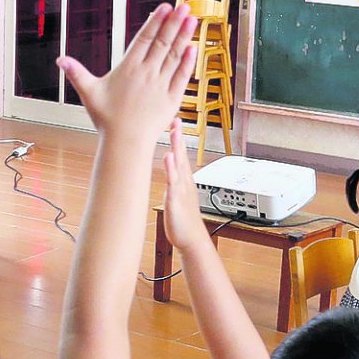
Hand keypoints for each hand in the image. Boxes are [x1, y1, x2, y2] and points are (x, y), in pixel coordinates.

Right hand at [59, 2, 195, 139]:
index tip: (165, 7)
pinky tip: (194, 48)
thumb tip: (60, 60)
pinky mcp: (172, 99)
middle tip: (184, 6)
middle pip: (163, 42)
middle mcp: (147, 74)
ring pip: (175, 56)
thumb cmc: (107, 119)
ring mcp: (161, 85)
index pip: (145, 39)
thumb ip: (76, 73)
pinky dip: (188, 62)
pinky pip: (182, 77)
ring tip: (192, 20)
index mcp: (129, 69)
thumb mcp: (88, 93)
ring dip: (185, 36)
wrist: (125, 143)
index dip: (156, 21)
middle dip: (174, 22)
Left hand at [161, 122, 208, 250]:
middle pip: (182, 156)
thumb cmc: (182, 218)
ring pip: (179, 167)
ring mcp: (180, 191)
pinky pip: (173, 184)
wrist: (191, 238)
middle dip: (179, 138)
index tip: (175, 120)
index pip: (181, 154)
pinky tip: (168, 159)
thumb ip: (173, 180)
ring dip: (177, 149)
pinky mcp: (175, 201)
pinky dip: (171, 171)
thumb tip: (167, 170)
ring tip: (175, 133)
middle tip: (177, 120)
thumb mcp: (176, 194)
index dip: (178, 138)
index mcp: (183, 179)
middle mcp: (183, 182)